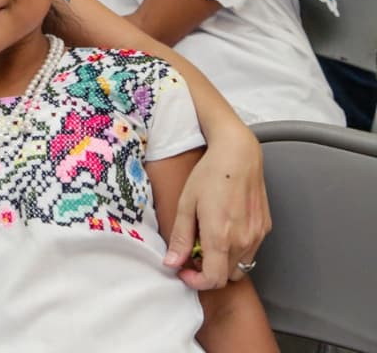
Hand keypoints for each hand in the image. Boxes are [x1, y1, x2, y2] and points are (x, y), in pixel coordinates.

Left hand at [164, 133, 270, 289]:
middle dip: (207, 271)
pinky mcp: (265, 228)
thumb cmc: (209, 175)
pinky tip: (224, 230)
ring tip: (207, 240)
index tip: (183, 270)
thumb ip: (181, 237)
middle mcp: (243, 240)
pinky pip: (251, 252)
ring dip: (223, 262)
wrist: (239, 155)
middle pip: (226, 276)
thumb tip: (171, 263)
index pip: (213, 279)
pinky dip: (236, 250)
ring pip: (240, 266)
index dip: (196, 282)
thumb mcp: (186, 204)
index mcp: (221, 236)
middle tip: (192, 253)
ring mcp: (257, 235)